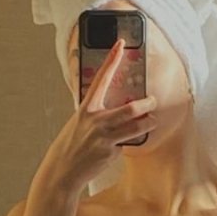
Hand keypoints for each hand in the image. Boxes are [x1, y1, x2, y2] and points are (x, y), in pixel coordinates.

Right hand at [38, 38, 156, 195]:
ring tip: (153, 121)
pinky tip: (117, 148)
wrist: (63, 171)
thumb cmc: (71, 146)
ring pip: (135, 127)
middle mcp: (96, 120)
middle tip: (153, 101)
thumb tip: (115, 111)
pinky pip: (126, 144)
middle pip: (129, 108)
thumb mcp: (79, 124)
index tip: (121, 44)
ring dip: (148, 123)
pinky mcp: (110, 152)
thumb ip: (95, 116)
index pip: (102, 79)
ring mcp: (104, 137)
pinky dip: (126, 145)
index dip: (112, 60)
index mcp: (86, 109)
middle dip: (146, 104)